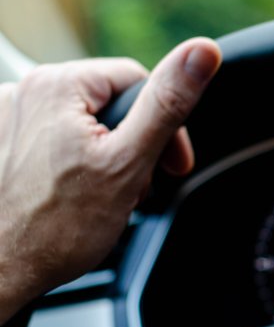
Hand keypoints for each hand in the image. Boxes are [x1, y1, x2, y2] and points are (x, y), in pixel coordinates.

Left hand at [0, 38, 221, 324]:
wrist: (4, 271)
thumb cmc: (57, 228)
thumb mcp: (130, 161)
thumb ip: (167, 104)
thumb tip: (201, 55)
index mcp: (59, 86)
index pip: (137, 81)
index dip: (166, 126)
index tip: (172, 165)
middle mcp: (27, 93)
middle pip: (111, 104)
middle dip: (135, 146)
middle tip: (137, 186)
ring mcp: (11, 119)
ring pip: (87, 124)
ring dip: (109, 157)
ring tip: (106, 195)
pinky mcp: (6, 144)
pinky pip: (58, 140)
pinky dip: (78, 164)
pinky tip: (78, 193)